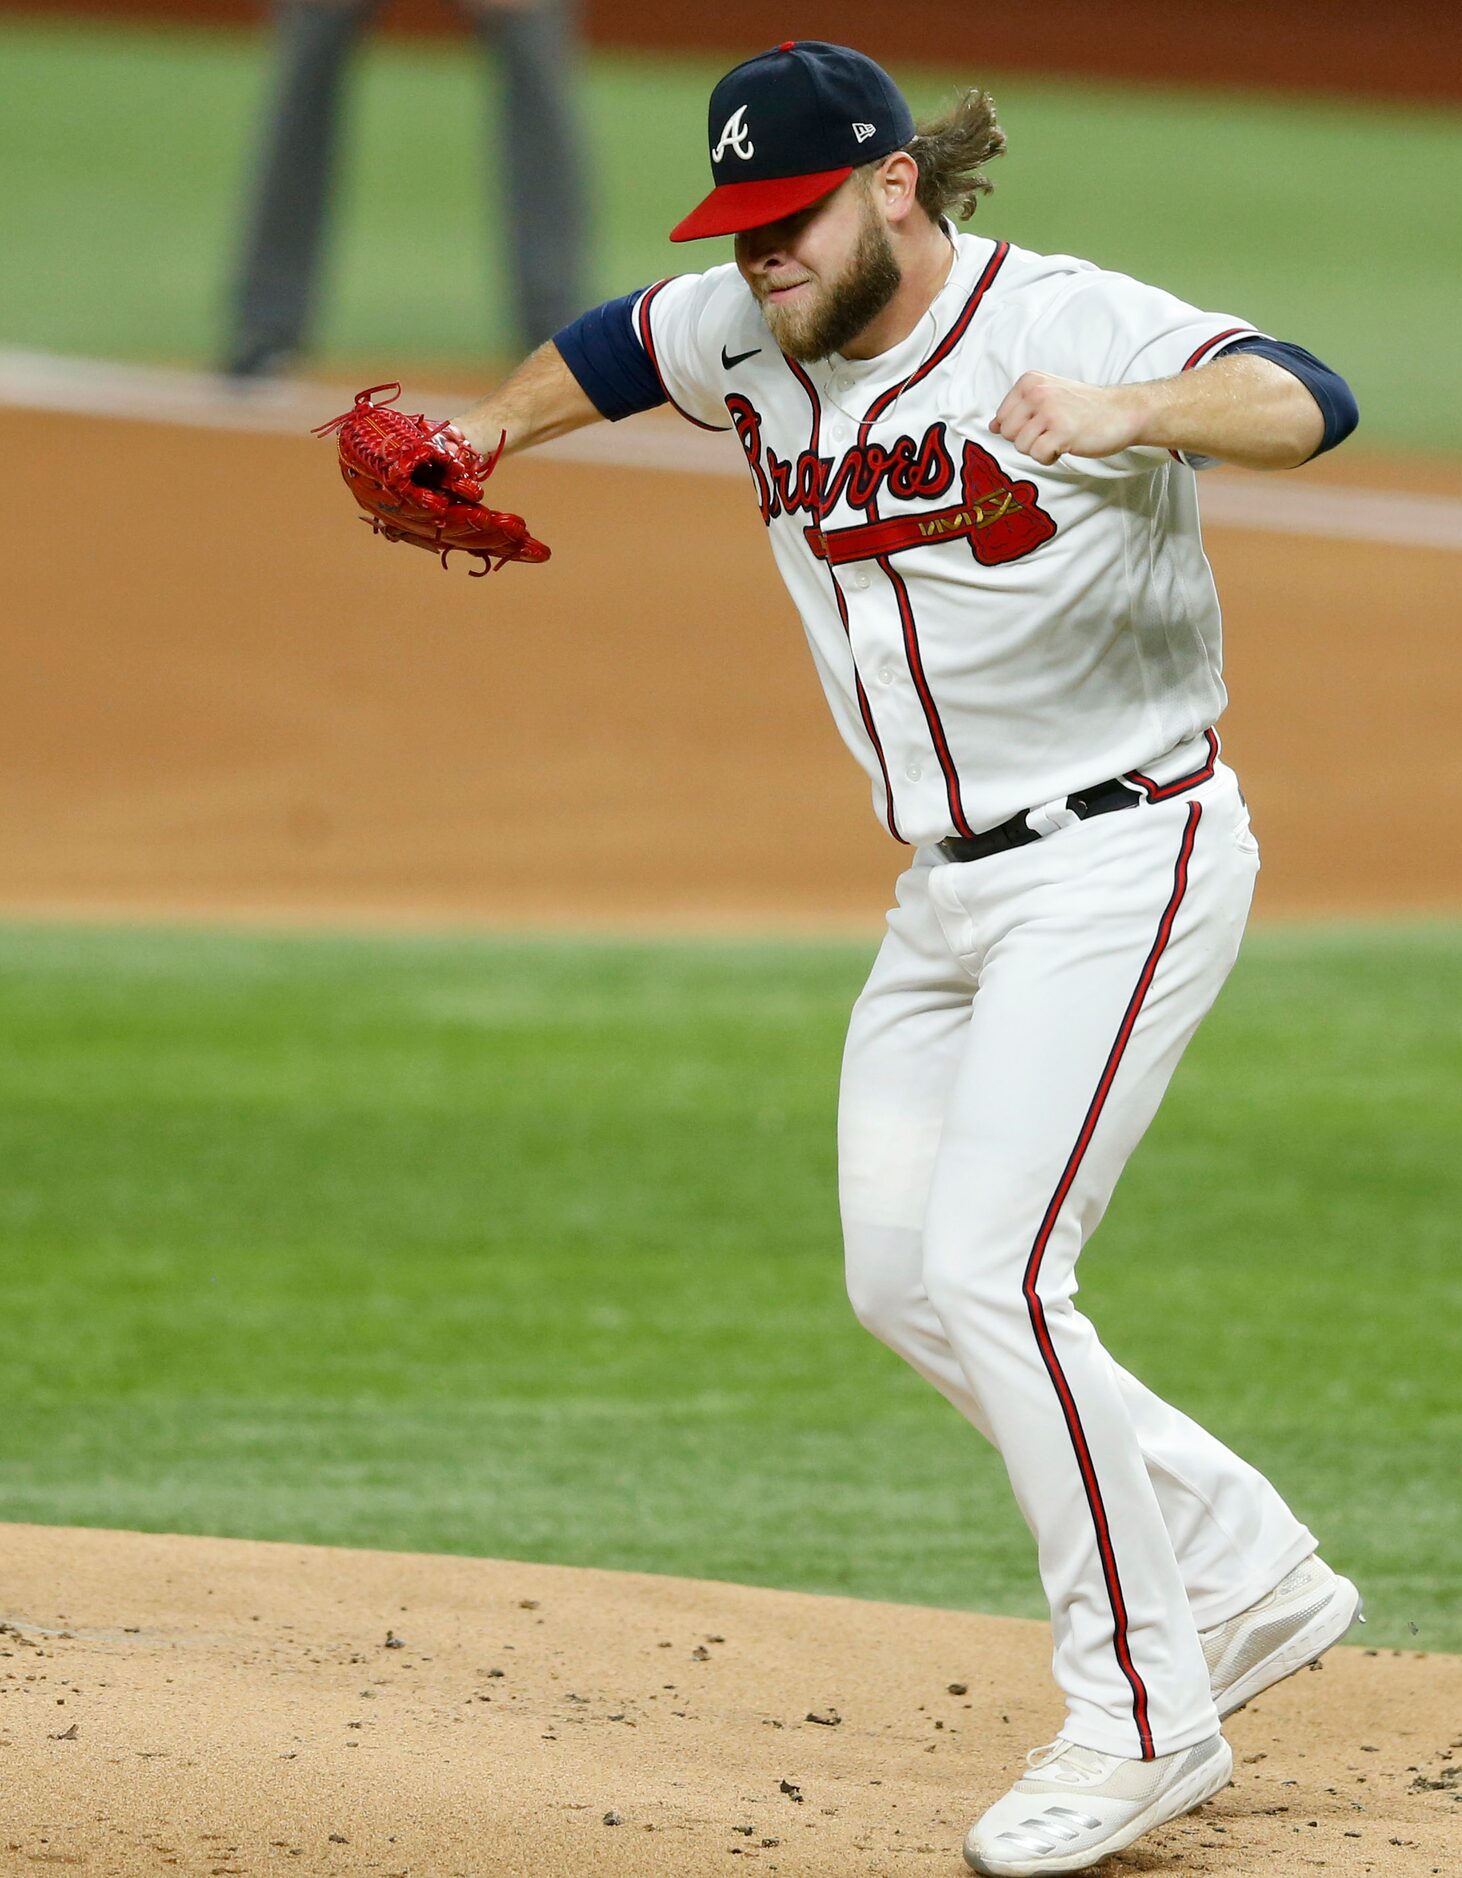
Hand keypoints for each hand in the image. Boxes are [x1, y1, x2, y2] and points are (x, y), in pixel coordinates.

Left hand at [990, 372, 1145, 465]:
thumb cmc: (1084, 407)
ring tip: (1061, 436)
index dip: (1020, 428)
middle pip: (1008, 434)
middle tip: (1052, 431)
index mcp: (1030, 381)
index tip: (1042, 421)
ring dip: (1040, 449)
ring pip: (1021, 447)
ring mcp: (1049, 411)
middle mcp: (1037, 393)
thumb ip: (1019, 409)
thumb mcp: (1047, 397)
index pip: (1002, 417)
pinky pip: (1037, 456)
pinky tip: (1066, 445)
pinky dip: (1049, 458)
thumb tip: (992, 427)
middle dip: (1027, 440)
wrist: (1121, 411)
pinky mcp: (1061, 432)